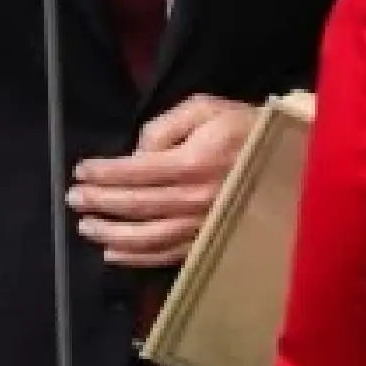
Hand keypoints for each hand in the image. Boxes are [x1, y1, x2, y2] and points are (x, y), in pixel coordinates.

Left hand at [68, 95, 257, 267]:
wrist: (292, 159)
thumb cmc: (244, 127)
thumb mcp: (206, 107)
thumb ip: (165, 125)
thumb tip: (136, 152)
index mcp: (192, 162)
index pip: (135, 171)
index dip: (103, 173)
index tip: (80, 171)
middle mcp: (194, 198)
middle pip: (136, 206)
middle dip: (99, 202)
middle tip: (74, 199)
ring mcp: (202, 225)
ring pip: (147, 237)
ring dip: (111, 234)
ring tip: (86, 227)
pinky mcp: (208, 241)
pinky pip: (167, 255)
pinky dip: (136, 258)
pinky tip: (114, 254)